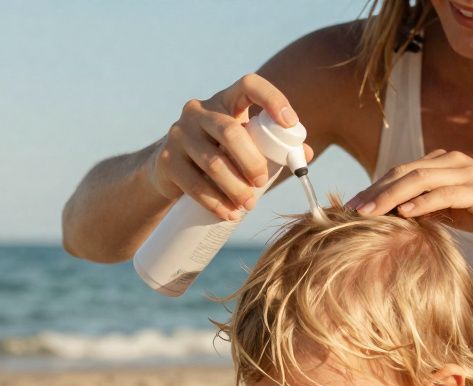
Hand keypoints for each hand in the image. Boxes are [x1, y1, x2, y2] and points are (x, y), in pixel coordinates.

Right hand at [144, 73, 314, 221]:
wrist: (169, 170)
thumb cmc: (218, 154)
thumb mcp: (243, 144)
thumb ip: (272, 146)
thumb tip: (306, 155)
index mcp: (224, 101)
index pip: (249, 84)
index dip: (272, 99)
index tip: (290, 124)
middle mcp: (198, 111)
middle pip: (229, 131)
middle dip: (251, 161)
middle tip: (262, 183)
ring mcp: (178, 134)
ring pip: (213, 162)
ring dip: (235, 188)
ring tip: (248, 205)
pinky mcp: (166, 161)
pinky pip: (194, 184)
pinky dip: (215, 202)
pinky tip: (229, 213)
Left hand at [345, 150, 472, 241]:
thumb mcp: (452, 208)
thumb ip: (426, 206)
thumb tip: (395, 216)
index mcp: (443, 163)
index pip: (400, 172)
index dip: (374, 187)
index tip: (351, 206)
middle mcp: (451, 161)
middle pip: (404, 172)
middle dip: (374, 191)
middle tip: (350, 209)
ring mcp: (466, 173)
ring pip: (419, 179)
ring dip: (391, 196)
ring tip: (369, 212)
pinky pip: (445, 193)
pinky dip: (423, 202)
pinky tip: (405, 213)